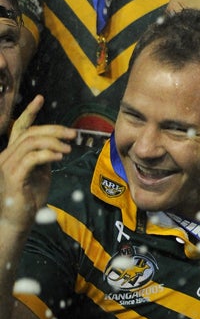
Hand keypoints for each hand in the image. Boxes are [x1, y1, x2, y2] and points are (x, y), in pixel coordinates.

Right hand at [0, 95, 74, 233]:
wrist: (18, 220)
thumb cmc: (29, 197)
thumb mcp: (40, 173)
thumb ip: (44, 157)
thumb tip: (57, 145)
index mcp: (12, 153)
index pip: (19, 127)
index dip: (29, 111)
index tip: (40, 98)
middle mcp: (6, 155)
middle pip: (30, 132)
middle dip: (54, 130)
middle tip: (73, 134)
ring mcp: (7, 165)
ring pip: (31, 142)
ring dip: (54, 142)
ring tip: (69, 148)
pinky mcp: (13, 176)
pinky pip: (31, 158)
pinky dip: (48, 154)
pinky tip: (60, 156)